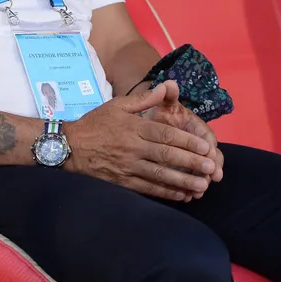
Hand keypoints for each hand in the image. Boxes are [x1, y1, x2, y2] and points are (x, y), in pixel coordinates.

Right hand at [62, 82, 218, 201]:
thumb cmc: (96, 123)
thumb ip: (144, 98)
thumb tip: (167, 86)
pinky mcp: (122, 182)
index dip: (188, 141)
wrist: (68, 146)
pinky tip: (182, 195)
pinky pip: (148, 188)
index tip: (206, 147)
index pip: (166, 134)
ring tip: (202, 185)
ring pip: (160, 175)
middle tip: (211, 167)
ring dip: (183, 181)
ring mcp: (128, 166)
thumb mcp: (118, 104)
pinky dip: (166, 192)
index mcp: (134, 127)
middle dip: (191, 162)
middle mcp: (133, 147)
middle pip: (167, 155)